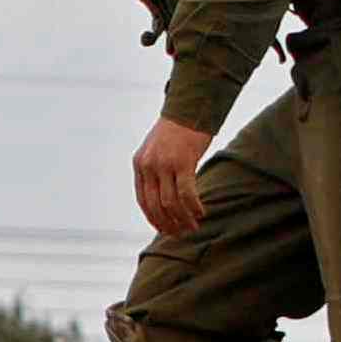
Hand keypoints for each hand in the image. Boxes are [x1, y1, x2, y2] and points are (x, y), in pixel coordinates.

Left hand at [132, 116, 212, 236]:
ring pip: (171, 203)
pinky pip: (186, 193)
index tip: (164, 229)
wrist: (189, 108)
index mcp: (139, 165)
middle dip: (168, 223)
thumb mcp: (157, 150)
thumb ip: (156, 170)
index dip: (153, 218)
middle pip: (155, 205)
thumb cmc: (177, 130)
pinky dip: (193, 206)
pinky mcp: (182, 162)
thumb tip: (163, 194)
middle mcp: (148, 166)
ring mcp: (164, 164)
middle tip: (181, 233)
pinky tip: (201, 212)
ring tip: (193, 226)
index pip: (143, 200)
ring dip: (183, 218)